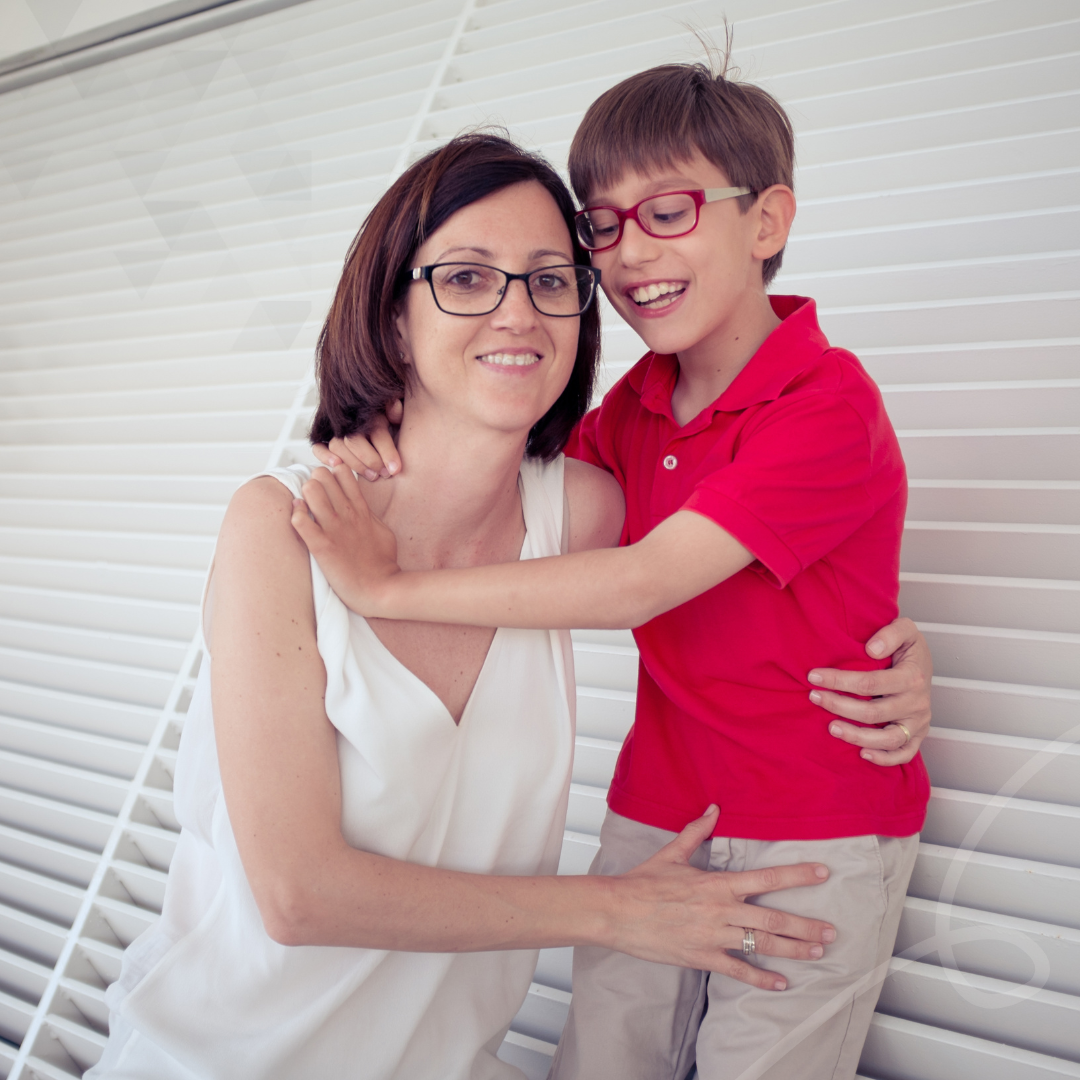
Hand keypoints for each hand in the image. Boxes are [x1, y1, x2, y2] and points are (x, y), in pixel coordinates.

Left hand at [290, 464, 399, 614]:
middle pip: (322, 475)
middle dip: (315, 481)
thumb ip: (370, 516)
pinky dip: (296, 517)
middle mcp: (346, 514)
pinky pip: (299, 520)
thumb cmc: (383, 565)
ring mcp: (333, 528)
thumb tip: (362, 508)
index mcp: (361, 509)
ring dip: (304, 496)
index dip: (331, 474)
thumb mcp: (383, 532)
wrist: (380, 589)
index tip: (328, 486)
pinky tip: (299, 522)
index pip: (343, 472)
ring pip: (310, 490)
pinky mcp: (321, 546)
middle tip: (313, 498)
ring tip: (304, 509)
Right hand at [312, 400, 403, 479]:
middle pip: (355, 441)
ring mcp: (335, 430)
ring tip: (373, 476)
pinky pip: (319, 447)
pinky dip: (325, 456)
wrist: (374, 427)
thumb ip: (396, 413)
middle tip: (385, 474)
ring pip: (338, 445)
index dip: (387, 451)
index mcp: (370, 414)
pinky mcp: (324, 440)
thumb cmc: (390, 426)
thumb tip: (394, 407)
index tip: (396, 469)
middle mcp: (351, 421)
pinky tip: (337, 464)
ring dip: (355, 463)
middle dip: (371, 460)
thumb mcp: (397, 419)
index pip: (376, 432)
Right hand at [613, 806, 832, 989]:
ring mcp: (712, 936)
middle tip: (832, 931)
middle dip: (806, 925)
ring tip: (817, 952)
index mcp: (716, 882)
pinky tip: (781, 984)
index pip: (766, 878)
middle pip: (773, 919)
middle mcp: (720, 909)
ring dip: (793, 949)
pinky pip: (737, 970)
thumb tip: (714, 809)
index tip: (822, 873)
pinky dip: (761, 978)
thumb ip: (697, 832)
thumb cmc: (642, 882)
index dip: (797, 876)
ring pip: (761, 945)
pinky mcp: (701, 957)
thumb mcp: (672, 853)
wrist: (616, 911)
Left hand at [809, 617, 931, 765]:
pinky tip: (862, 754)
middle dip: (839, 705)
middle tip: (814, 697)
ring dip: (857, 736)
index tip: (814, 676)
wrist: (923, 664)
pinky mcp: (916, 736)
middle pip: (874, 712)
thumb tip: (872, 649)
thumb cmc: (908, 649)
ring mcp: (918, 722)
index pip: (870, 683)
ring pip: (888, 739)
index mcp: (913, 677)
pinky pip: (904, 754)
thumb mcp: (905, 629)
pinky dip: (885, 758)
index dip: (839, 681)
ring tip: (831, 728)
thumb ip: (891, 633)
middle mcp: (917, 703)